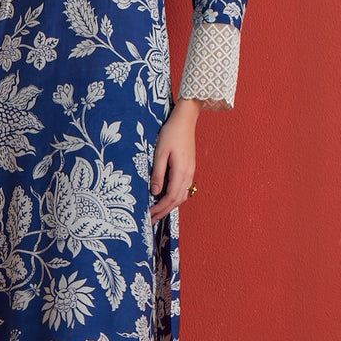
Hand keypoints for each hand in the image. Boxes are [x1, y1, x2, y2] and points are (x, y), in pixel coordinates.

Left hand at [150, 100, 198, 224]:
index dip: (160, 209)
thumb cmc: (171, 133)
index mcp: (181, 172)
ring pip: (182, 195)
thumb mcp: (160, 152)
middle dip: (164, 211)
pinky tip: (166, 198)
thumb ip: (158, 173)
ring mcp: (191, 172)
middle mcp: (188, 175)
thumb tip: (154, 193)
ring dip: (170, 206)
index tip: (149, 216)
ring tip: (157, 212)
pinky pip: (184, 188)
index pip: (170, 197)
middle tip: (151, 220)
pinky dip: (175, 197)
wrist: (185, 120)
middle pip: (177, 200)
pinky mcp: (189, 168)